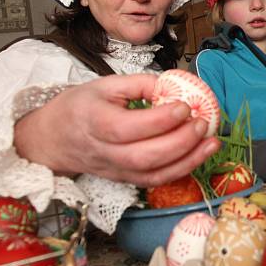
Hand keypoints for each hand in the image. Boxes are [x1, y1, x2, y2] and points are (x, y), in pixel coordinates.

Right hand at [14, 74, 221, 186]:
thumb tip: (172, 85)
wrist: (54, 139)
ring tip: (212, 142)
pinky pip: (155, 182)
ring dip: (187, 161)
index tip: (185, 105)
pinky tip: (200, 155)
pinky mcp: (125, 180)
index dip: (160, 119)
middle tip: (203, 123)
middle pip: (144, 156)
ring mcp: (115, 170)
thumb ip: (139, 84)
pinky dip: (181, 171)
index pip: (129, 127)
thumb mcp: (104, 84)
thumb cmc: (81, 106)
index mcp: (94, 122)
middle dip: (179, 141)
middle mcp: (104, 152)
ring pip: (152, 175)